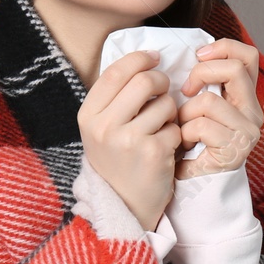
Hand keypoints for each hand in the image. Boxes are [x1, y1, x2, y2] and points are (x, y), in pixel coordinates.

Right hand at [77, 49, 180, 230]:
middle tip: (164, 91)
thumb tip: (143, 60)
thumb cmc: (117, 161)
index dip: (139, 59)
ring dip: (170, 111)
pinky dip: (175, 135)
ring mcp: (128, 140)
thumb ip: (114, 98)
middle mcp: (104, 126)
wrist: (125, 206)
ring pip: (165, 103)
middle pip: (144, 81)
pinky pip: (175, 127)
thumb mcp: (101, 130)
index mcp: (88, 116)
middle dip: (161, 82)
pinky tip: (165, 148)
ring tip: (162, 126)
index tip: (154, 57)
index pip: (115, 72)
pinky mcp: (153, 153)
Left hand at [174, 38, 263, 179]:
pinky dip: (184, 133)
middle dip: (201, 73)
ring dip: (185, 112)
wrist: (191, 182)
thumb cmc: (190, 141)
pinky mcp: (236, 149)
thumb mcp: (197, 104)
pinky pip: (201, 126)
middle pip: (234, 69)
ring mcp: (248, 132)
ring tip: (182, 127)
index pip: (248, 56)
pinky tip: (184, 144)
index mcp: (246, 97)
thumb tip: (196, 52)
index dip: (224, 47)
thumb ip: (204, 82)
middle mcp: (253, 112)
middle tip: (186, 90)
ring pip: (209, 100)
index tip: (199, 56)